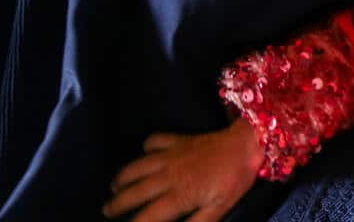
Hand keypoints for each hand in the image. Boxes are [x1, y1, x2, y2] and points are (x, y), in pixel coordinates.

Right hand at [102, 118, 262, 220]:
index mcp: (179, 195)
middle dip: (118, 203)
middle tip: (107, 210)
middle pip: (135, 191)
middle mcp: (168, 175)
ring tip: (114, 185)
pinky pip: (155, 140)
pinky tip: (145, 152)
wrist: (247, 142)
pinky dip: (147, 147)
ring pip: (138, 166)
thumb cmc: (234, 179)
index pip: (147, 216)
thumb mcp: (219, 208)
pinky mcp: (178, 139)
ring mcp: (171, 154)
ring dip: (123, 176)